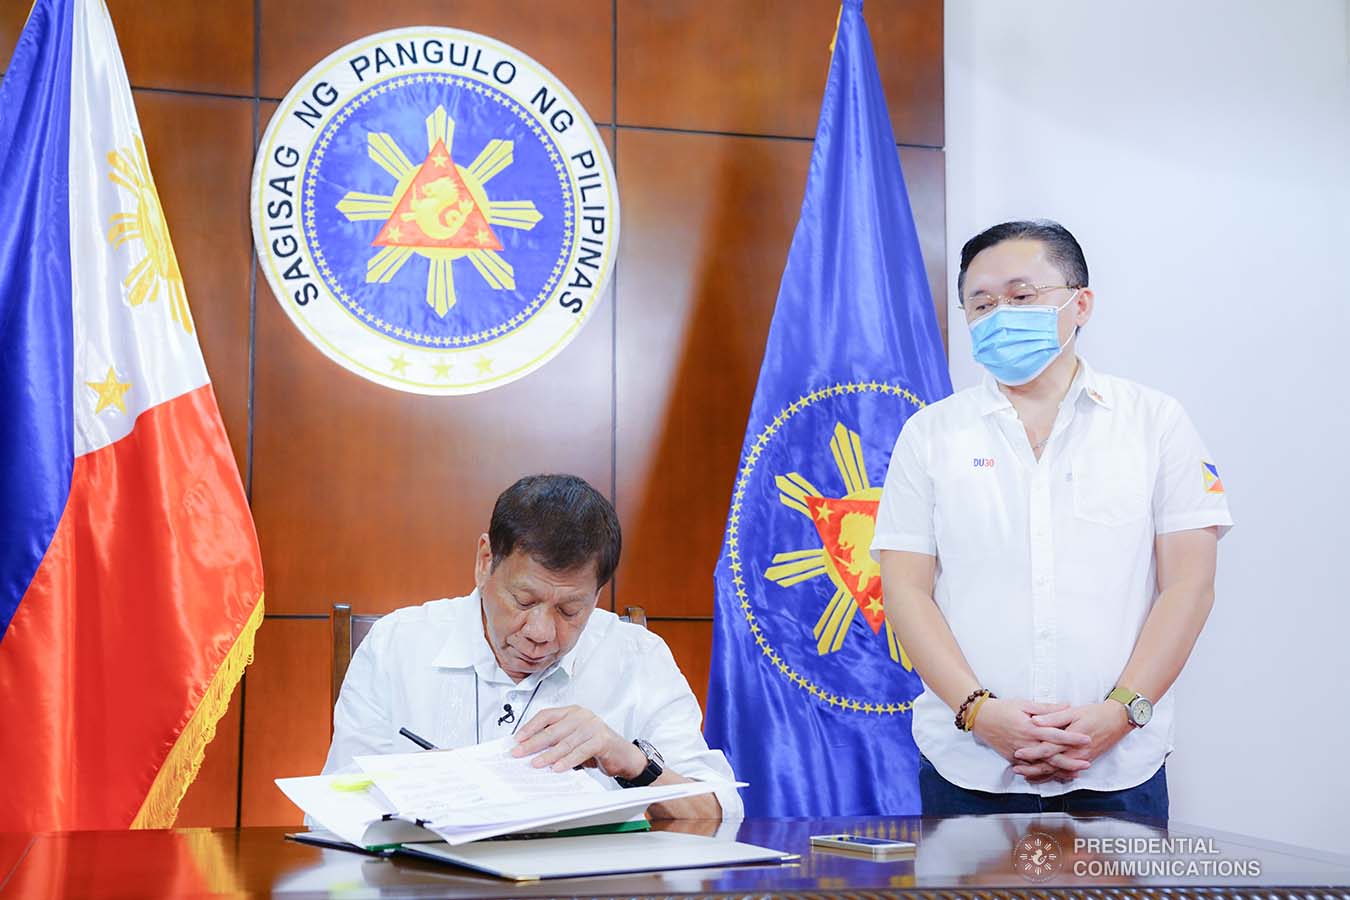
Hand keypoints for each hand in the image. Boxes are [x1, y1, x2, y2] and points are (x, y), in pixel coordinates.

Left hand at [510, 705, 647, 777]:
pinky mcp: (601, 739)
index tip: (517, 739)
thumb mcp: (573, 740)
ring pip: (565, 742)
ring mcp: (592, 726)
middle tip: (519, 753)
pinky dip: (567, 761)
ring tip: (535, 763)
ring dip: (548, 755)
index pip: (546, 715)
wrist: (623, 754)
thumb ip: (556, 740)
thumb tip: (530, 750)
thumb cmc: (596, 746)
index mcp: (572, 712)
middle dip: (533, 743)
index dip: (530, 727)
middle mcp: (582, 716)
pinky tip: (557, 768)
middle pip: (552, 729)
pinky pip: (580, 751)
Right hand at [969, 698, 1093, 782]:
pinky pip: (1030, 769)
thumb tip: (1067, 706)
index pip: (1056, 734)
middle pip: (1052, 755)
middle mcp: (1026, 742)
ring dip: (1060, 770)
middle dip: (1070, 760)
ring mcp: (1019, 753)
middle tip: (1087, 763)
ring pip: (1042, 765)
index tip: (1087, 739)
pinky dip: (1044, 774)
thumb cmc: (1003, 708)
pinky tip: (1055, 775)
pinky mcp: (1013, 759)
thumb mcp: (1025, 704)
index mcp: (1030, 727)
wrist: (980, 718)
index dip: (1072, 737)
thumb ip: (1047, 708)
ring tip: (1075, 773)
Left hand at [1012, 701, 1130, 781]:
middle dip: (1033, 768)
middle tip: (1016, 768)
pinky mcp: (1085, 761)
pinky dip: (1055, 776)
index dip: (1032, 752)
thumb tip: (1035, 720)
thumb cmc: (1095, 713)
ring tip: (1026, 775)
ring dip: (1042, 774)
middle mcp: (1076, 752)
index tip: (1017, 753)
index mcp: (1071, 739)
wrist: (1118, 720)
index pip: (1048, 749)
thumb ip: (1053, 716)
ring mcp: (1082, 759)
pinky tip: (1045, 776)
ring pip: (1058, 771)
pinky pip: (1067, 772)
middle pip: (1051, 764)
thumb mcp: (1073, 711)